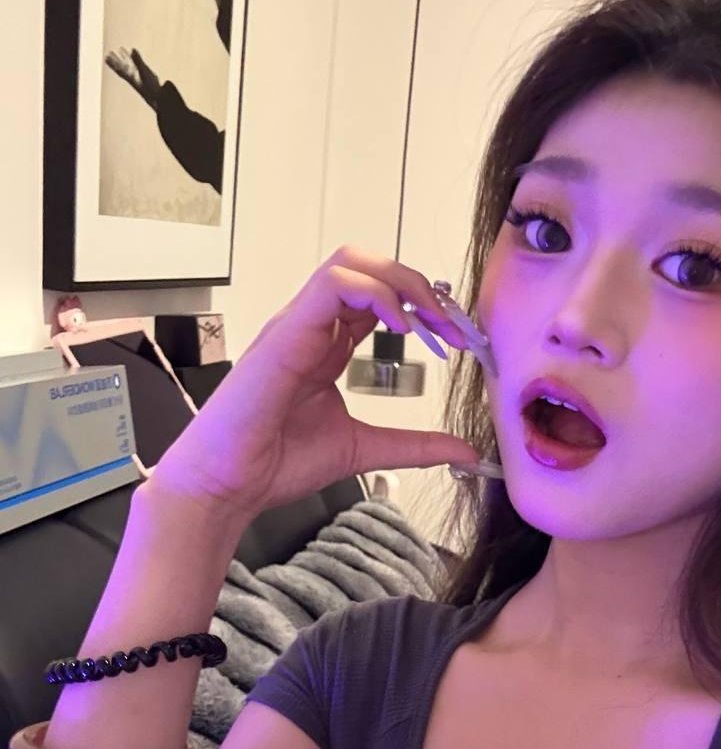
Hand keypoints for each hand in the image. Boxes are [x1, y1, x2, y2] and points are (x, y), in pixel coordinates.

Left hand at [105, 47, 161, 111]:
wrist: (158, 96)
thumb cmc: (150, 87)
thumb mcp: (143, 72)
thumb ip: (138, 60)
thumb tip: (132, 49)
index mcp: (130, 77)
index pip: (119, 69)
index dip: (112, 64)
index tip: (106, 58)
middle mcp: (133, 75)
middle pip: (122, 66)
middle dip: (116, 60)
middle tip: (109, 53)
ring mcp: (139, 74)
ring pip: (129, 65)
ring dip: (124, 58)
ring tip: (120, 49)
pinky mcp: (145, 72)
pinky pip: (137, 64)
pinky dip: (135, 58)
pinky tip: (134, 51)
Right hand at [147, 246, 481, 523]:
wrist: (229, 485)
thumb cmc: (277, 463)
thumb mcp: (365, 449)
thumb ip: (414, 445)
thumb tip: (464, 452)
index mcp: (327, 345)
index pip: (380, 297)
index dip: (424, 308)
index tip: (458, 340)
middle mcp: (313, 326)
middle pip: (368, 266)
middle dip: (418, 285)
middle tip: (451, 325)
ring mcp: (297, 325)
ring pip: (350, 263)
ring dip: (401, 282)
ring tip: (431, 321)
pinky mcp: (286, 333)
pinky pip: (333, 286)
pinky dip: (375, 295)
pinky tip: (401, 329)